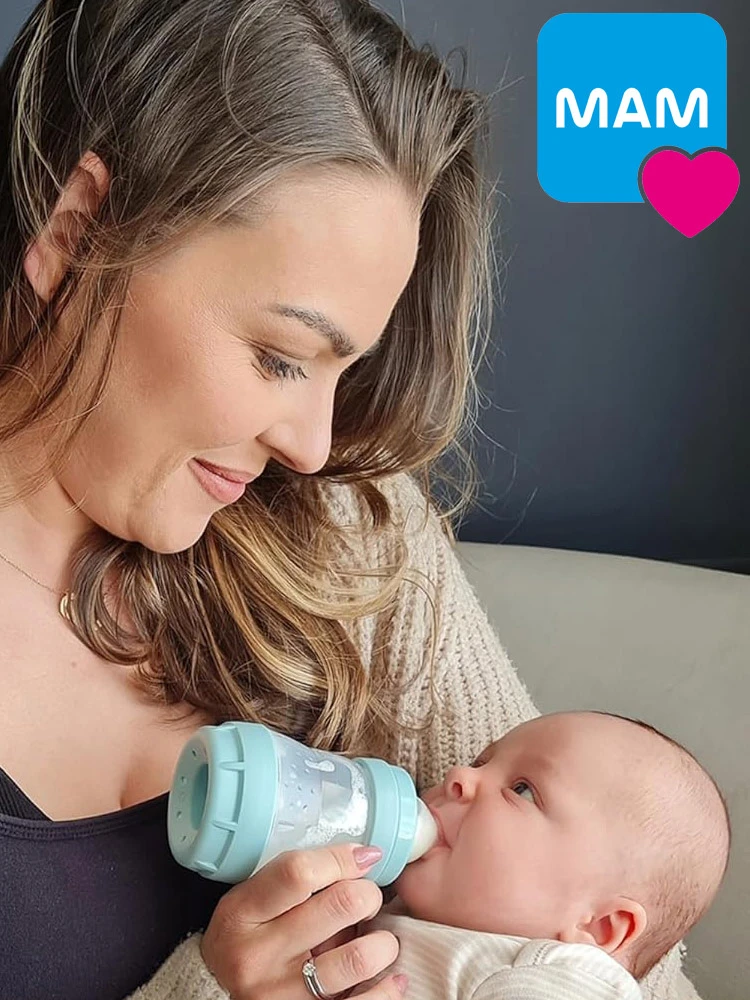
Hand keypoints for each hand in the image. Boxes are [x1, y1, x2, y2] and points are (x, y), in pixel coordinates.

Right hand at [200, 843, 406, 998]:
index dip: (341, 859)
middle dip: (368, 895)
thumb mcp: (253, 897)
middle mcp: (258, 956)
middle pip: (339, 906)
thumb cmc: (247, 933)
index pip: (299, 873)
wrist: (217, 990)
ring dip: (382, 943)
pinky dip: (387, 988)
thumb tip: (364, 858)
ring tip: (380, 940)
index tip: (364, 857)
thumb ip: (298, 876)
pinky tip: (391, 977)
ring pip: (357, 958)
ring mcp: (281, 994)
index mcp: (243, 913)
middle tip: (368, 899)